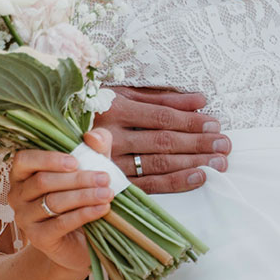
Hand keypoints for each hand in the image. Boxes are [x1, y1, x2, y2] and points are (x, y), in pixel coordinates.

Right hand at [6, 129, 115, 273]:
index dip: (47, 159)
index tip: (75, 161)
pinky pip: (60, 223)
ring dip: (84, 196)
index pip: (24, 160)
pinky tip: (103, 209)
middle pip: (43, 182)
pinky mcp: (37, 238)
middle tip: (105, 178)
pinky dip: (84, 214)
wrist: (81, 240)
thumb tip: (92, 137)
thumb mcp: (91, 167)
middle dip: (77, 179)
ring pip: (52, 202)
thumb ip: (95, 147)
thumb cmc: (82, 197)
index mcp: (23, 174)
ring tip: (108, 193)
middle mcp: (17, 195)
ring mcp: (24, 218)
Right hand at [93, 87, 227, 192]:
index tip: (215, 123)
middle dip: (198, 143)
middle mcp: (110, 136)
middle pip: (163, 141)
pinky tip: (198, 178)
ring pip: (158, 164)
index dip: (190, 121)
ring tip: (219, 162)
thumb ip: (162, 97)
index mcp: (114, 108)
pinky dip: (175, 182)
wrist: (54, 135)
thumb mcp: (124, 94)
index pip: (161, 117)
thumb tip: (200, 99)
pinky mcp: (110, 183)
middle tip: (225, 145)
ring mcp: (109, 163)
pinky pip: (147, 185)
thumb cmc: (96, 107)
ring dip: (193, 163)